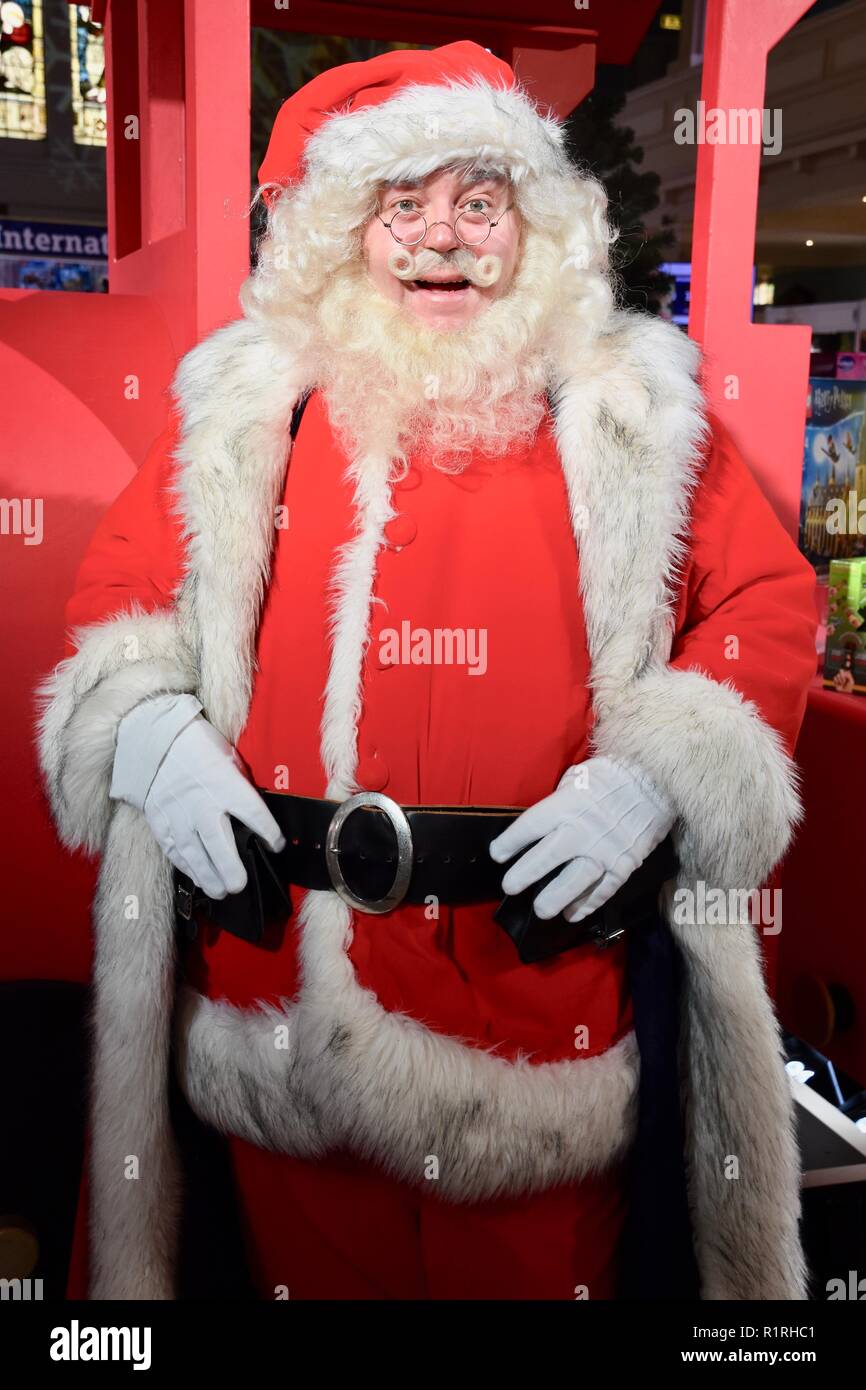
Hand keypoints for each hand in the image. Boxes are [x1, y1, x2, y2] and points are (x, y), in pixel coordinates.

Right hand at [111, 697, 284, 898]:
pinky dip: (187, 867)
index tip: (276, 845)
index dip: (268, 832)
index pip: (253, 812)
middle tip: (239, 885)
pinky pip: (174, 850)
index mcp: (224, 782)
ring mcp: (178, 813)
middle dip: (230, 868)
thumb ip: (240, 785)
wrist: (153, 740)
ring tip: (220, 892)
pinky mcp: (160, 821)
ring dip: (208, 876)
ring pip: (194, 853)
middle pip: (218, 842)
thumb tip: (253, 813)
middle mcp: (201, 801)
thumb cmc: (198, 746)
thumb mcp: (228, 757)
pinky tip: (198, 878)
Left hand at [489, 756, 674, 923]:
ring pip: (574, 882)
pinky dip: (588, 904)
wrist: (657, 780)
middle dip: (524, 875)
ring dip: (554, 898)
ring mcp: (604, 851)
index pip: (530, 827)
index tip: (497, 854)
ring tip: (541, 910)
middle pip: (546, 859)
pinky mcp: (624, 865)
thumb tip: (542, 822)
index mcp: (566, 805)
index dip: (510, 843)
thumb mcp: (577, 779)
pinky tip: (573, 913)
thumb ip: (558, 802)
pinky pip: (603, 890)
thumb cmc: (612, 775)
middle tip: (510, 887)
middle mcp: (581, 831)